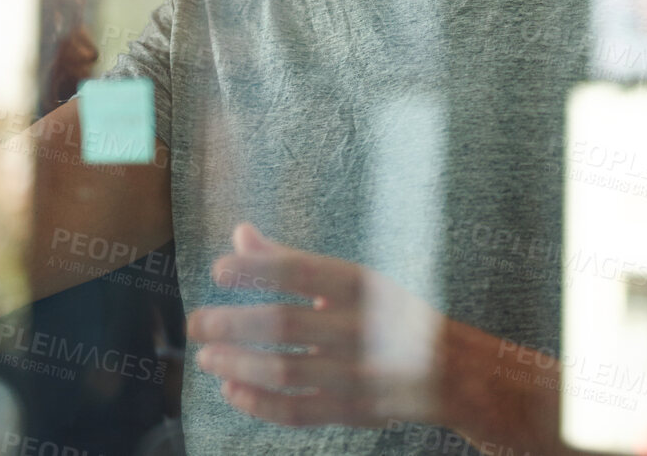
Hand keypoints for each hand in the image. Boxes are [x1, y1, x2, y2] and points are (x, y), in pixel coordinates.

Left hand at [188, 224, 495, 429]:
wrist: (449, 370)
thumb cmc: (389, 315)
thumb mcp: (352, 280)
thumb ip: (291, 260)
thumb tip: (239, 235)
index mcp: (363, 285)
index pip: (302, 271)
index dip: (257, 269)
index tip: (218, 271)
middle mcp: (362, 327)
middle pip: (286, 324)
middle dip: (233, 323)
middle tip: (197, 322)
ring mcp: (357, 374)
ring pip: (285, 371)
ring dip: (238, 364)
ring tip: (206, 356)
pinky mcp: (351, 411)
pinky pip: (296, 411)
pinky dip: (259, 403)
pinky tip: (232, 388)